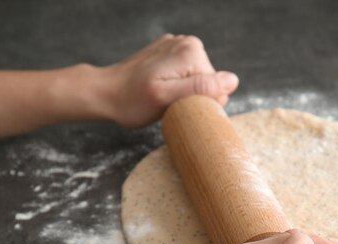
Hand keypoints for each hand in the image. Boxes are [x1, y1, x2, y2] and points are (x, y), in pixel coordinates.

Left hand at [103, 34, 238, 127]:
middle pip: (210, 82)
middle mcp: (188, 43)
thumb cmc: (133, 102)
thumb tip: (232, 81)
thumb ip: (200, 88)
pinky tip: (162, 89)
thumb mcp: (168, 99)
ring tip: (164, 97)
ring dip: (186, 93)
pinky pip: (188, 75)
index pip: (218, 87)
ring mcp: (178, 46)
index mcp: (192, 52)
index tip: (178, 106)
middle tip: (170, 104)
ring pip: (200, 80)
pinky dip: (179, 86)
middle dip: (194, 97)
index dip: (202, 103)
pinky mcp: (170, 53)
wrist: (105, 93)